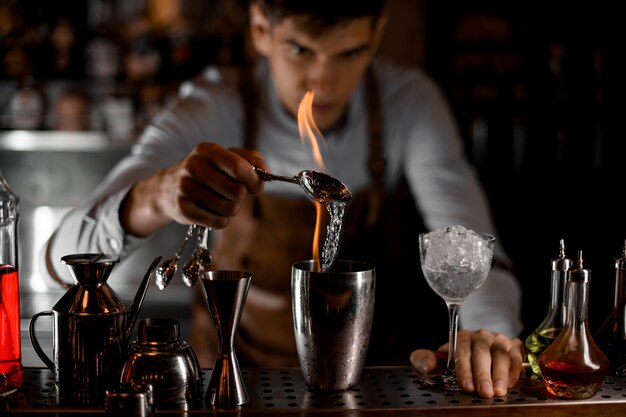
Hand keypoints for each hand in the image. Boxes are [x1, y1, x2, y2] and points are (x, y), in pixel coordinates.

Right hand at [121, 142, 268, 236]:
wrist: (167, 188)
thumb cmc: (207, 171)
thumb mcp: (226, 157)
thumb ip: (251, 160)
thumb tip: (265, 172)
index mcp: (207, 150)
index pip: (239, 167)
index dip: (254, 180)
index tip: (256, 186)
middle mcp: (193, 166)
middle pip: (237, 191)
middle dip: (242, 196)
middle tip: (235, 194)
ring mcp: (186, 188)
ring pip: (229, 208)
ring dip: (232, 208)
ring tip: (222, 201)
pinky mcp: (183, 209)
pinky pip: (219, 222)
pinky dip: (222, 219)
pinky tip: (212, 211)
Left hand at [409, 329, 523, 397]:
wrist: (480, 347)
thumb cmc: (458, 357)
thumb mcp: (439, 357)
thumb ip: (424, 359)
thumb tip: (427, 366)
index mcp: (462, 338)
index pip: (462, 353)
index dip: (465, 371)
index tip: (467, 387)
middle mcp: (481, 336)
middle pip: (483, 354)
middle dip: (483, 375)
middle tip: (484, 393)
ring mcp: (499, 340)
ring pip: (501, 355)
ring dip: (501, 374)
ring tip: (499, 391)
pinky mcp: (514, 346)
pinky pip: (516, 357)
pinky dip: (514, 371)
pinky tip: (510, 384)